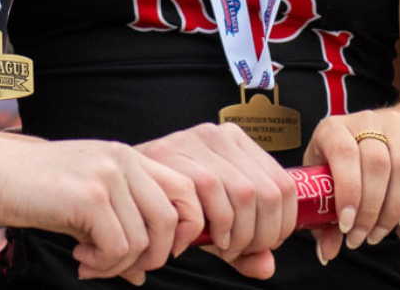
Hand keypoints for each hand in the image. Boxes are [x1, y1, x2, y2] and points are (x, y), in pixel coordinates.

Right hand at [0, 138, 202, 284]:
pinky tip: (79, 256)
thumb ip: (123, 226)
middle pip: (171, 221)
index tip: (154, 251)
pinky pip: (118, 248)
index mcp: (130, 157)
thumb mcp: (90, 201)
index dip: (186, 229)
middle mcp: (125, 160)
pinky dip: (102, 265)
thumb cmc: (40, 190)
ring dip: (118, 265)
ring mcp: (109, 175)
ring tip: (90, 261)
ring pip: (143, 241)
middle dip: (153, 256)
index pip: (187, 191)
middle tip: (121, 267)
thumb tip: (143, 273)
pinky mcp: (91, 197)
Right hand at [138, 122, 295, 278]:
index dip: (283, 224)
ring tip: (223, 248)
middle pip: (268, 192)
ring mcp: (193, 139)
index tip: (266, 245)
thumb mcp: (214, 222)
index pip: (284, 184)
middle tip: (240, 252)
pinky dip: (214, 225)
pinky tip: (203, 239)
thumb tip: (266, 266)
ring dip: (239, 234)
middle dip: (262, 234)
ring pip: (243, 193)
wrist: (116, 186)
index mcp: (235, 142)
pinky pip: (209, 191)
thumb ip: (243, 244)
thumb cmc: (168, 204)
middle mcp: (218, 134)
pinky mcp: (169, 151)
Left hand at [303, 109, 399, 259]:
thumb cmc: (343, 166)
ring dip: (395, 208)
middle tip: (364, 237)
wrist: (374, 135)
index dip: (348, 192)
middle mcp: (364, 118)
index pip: (344, 155)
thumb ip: (325, 219)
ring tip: (382, 231)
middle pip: (377, 164)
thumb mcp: (327, 185)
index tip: (346, 226)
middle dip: (372, 210)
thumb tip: (328, 254)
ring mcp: (395, 120)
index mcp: (332, 128)